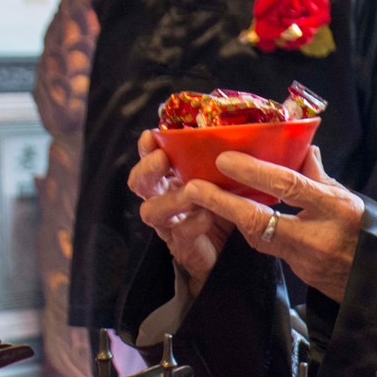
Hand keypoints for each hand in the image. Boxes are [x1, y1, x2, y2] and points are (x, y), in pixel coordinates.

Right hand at [128, 129, 230, 294]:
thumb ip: (222, 156)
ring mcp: (169, 223)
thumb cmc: (228, 203)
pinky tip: (207, 217)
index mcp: (172, 177)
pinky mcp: (181, 246)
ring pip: (152, 210)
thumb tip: (235, 129)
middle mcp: (163, 198)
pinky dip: (192, 224)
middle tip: (163, 160)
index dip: (146, 147)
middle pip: (140, 183)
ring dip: (171, 199)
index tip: (152, 136)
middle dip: (148, 170)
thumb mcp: (226, 175)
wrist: (235, 247)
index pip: (150, 157)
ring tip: (190, 192)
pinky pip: (179, 234)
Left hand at [185, 146, 363, 302]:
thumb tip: (301, 146)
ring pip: (257, 237)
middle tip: (192, 188)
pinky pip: (265, 247)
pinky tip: (229, 215)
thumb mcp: (348, 197)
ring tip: (202, 197)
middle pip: (260, 221)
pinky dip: (247, 229)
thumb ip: (319, 175)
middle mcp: (317, 235)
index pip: (290, 186)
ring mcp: (305, 259)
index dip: (255, 172)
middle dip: (222, 203)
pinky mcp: (297, 272)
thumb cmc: (367, 232)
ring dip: (229, 216)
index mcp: (335, 208)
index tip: (225, 159)